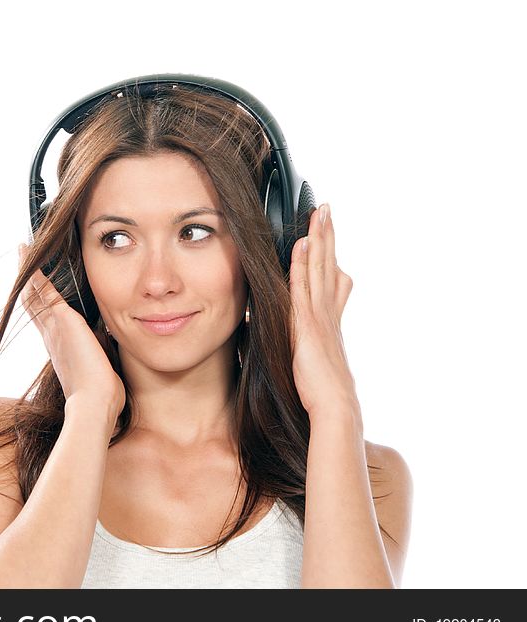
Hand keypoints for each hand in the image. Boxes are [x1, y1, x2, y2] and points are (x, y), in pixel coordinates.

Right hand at [18, 243, 125, 419]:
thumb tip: (111, 354)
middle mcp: (51, 336)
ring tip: (23, 250)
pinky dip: (35, 273)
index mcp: (59, 348)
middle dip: (27, 283)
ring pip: (34, 293)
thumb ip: (101, 357)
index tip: (35, 289)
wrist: (94, 402)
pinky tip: (29, 256)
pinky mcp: (62, 319)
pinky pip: (43, 290)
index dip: (38, 304)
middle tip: (22, 261)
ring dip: (28, 272)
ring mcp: (54, 328)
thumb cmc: (101, 394)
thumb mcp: (100, 370)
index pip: (45, 320)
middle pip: (32, 303)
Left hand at [288, 204, 358, 417]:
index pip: (331, 279)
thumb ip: (303, 342)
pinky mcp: (309, 324)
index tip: (326, 233)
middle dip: (327, 235)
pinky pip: (305, 288)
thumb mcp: (312, 359)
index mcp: (329, 320)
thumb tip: (292, 335)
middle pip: (329, 265)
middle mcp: (328, 312)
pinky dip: (305, 265)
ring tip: (318, 213)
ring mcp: (321, 316)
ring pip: (321, 269)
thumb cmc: (320, 391)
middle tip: (325, 208)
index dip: (330, 254)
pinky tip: (302, 245)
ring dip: (319, 239)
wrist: (334, 408)